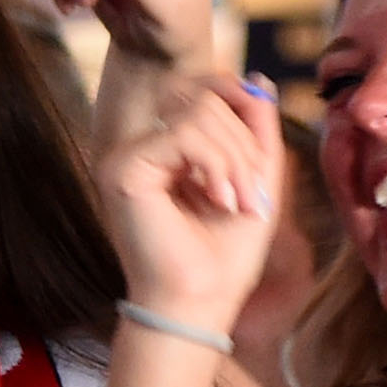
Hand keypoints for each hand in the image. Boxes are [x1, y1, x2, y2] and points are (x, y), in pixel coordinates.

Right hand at [97, 73, 280, 335]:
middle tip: (253, 197)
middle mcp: (143, 148)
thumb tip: (259, 79)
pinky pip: (184, 132)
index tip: (260, 160)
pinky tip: (219, 199)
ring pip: (198, 111)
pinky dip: (216, 163)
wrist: (200, 306)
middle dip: (244, 144)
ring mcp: (129, 156)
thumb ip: (257, 128)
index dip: (240, 106)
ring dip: (234, 158)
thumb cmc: (225, 256)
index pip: (203, 92)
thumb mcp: (256, 179)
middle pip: (205, 97)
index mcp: (168, 150)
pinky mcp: (126, 168)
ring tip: (237, 202)